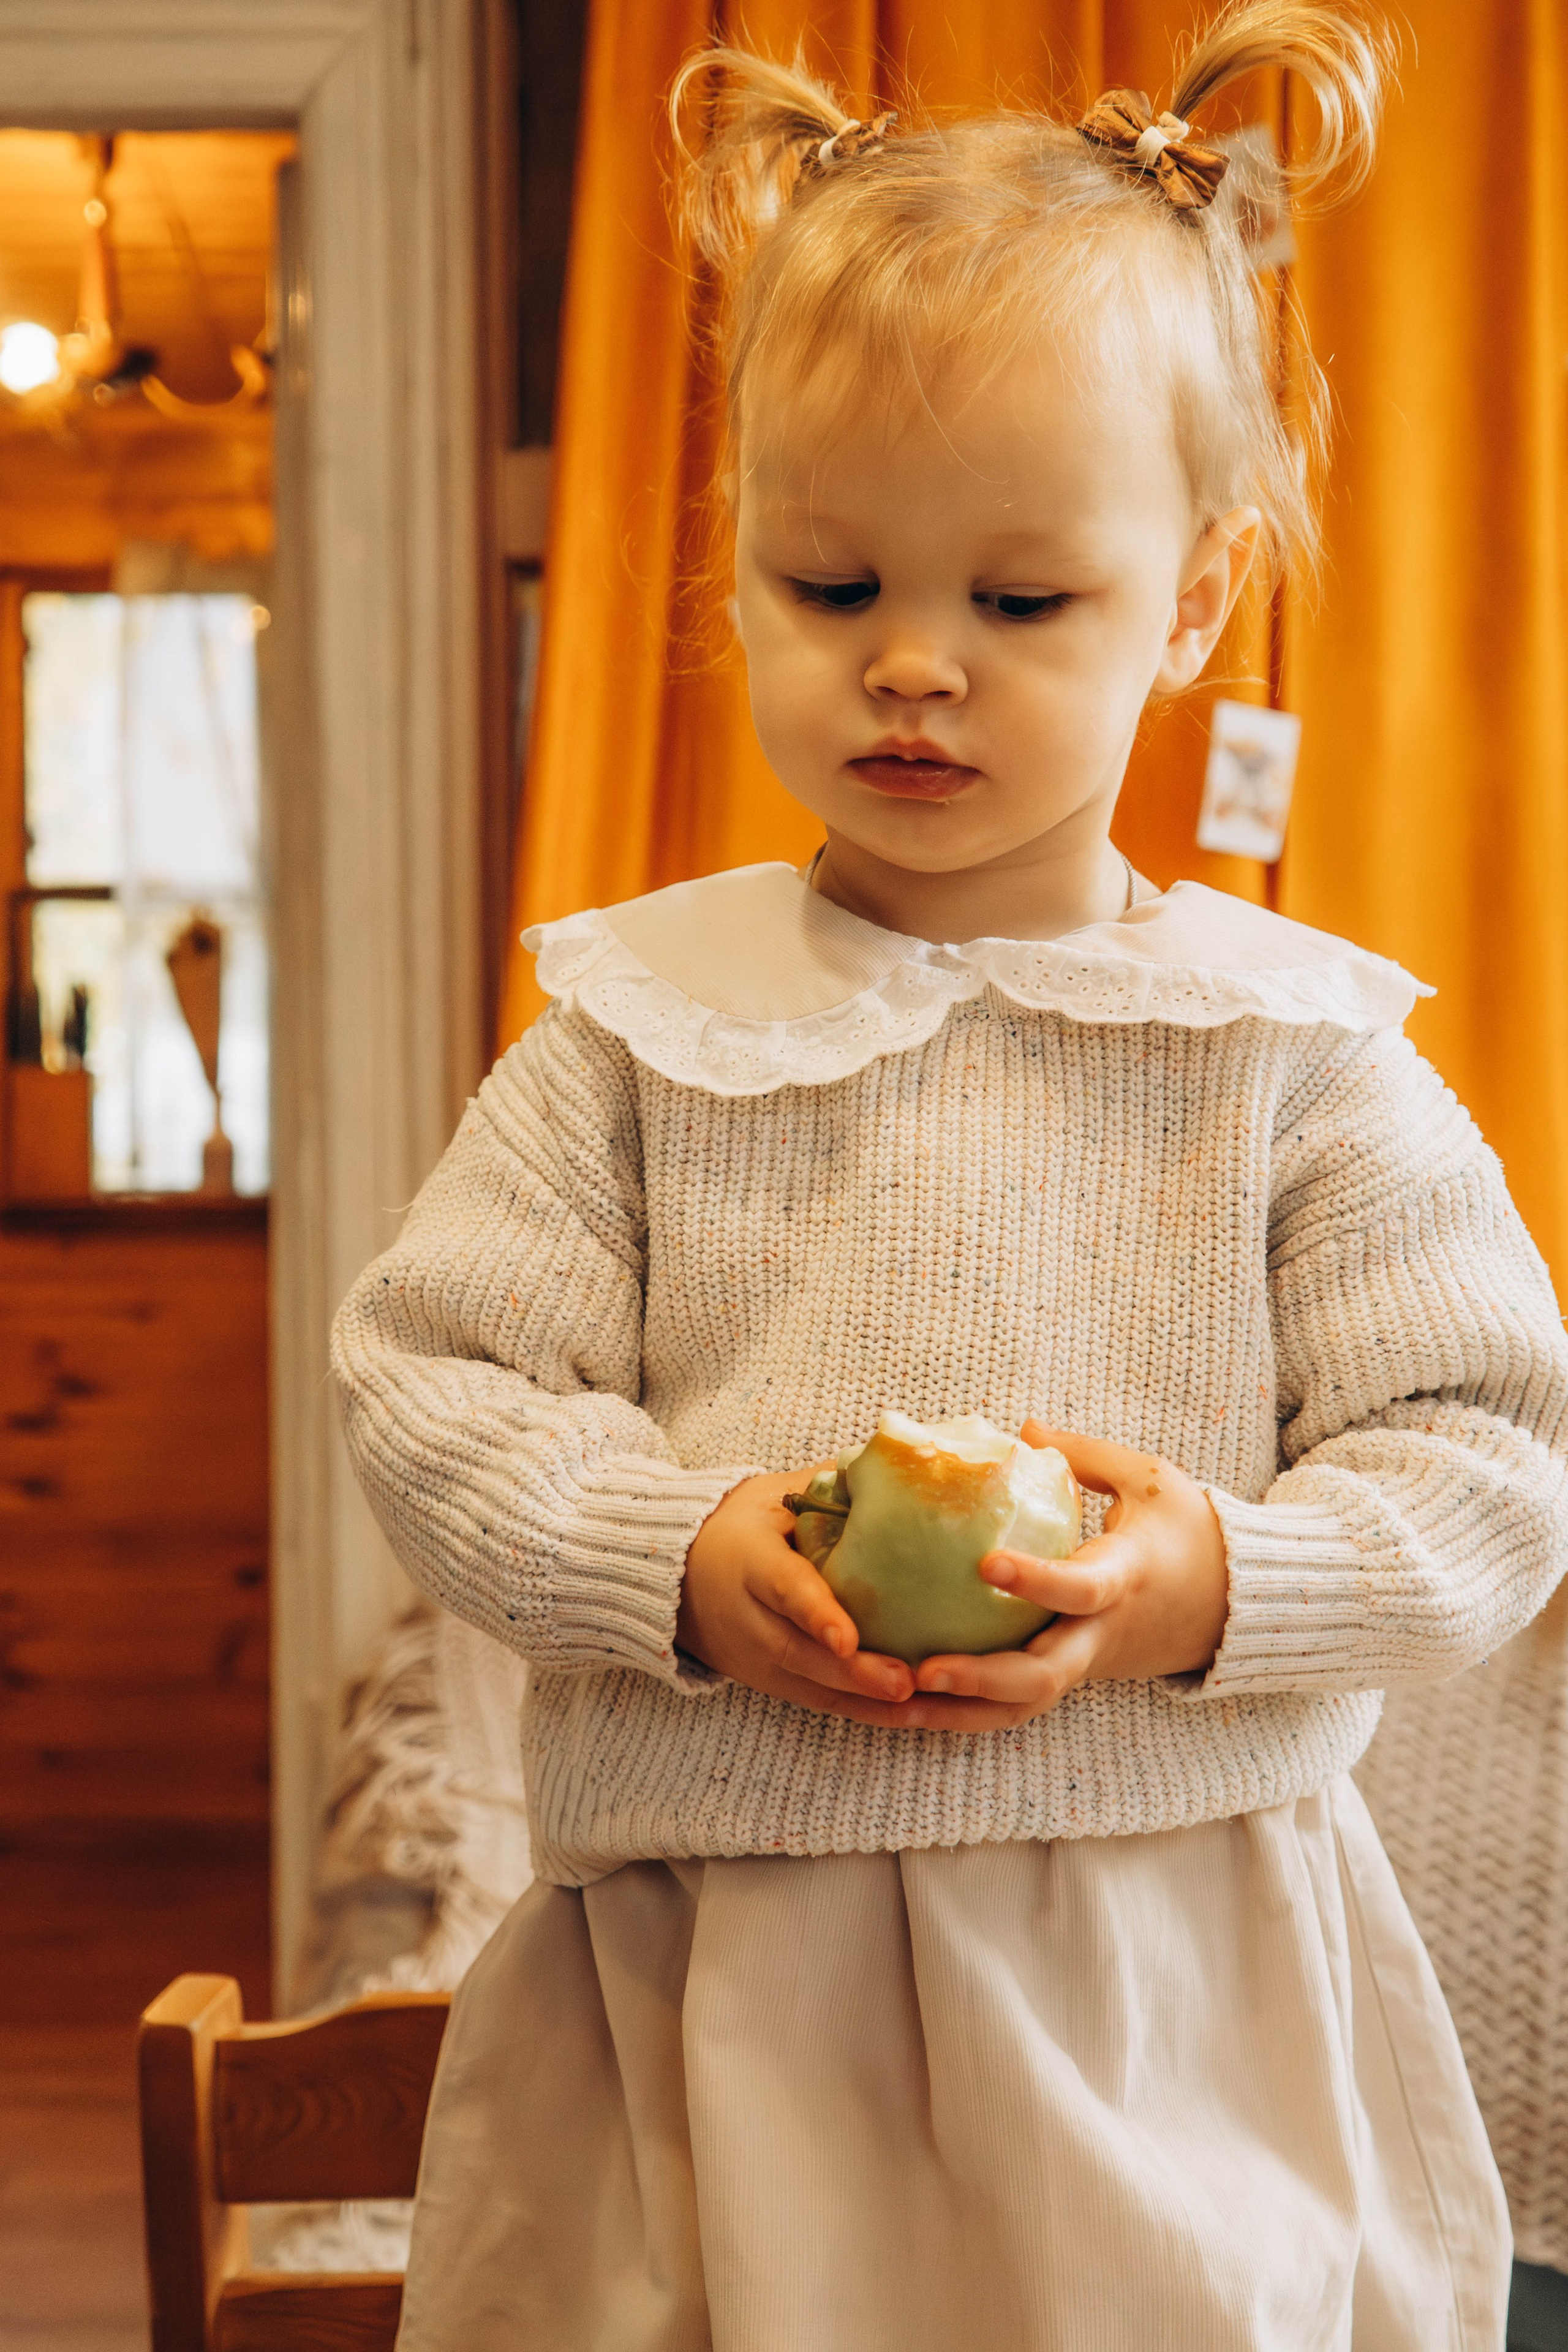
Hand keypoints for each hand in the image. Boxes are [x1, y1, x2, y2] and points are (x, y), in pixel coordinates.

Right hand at [679, 1470, 917, 1722]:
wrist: (675, 1575)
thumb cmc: (740, 1526)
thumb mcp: (772, 1496)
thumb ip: (825, 1485)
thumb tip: (893, 1457)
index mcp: (750, 1562)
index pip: (783, 1590)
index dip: (815, 1614)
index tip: (847, 1637)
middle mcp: (748, 1619)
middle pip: (800, 1652)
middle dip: (852, 1672)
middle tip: (905, 1681)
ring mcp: (756, 1658)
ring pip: (812, 1686)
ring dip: (866, 1701)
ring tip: (921, 1706)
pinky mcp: (771, 1683)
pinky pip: (820, 1703)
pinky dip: (863, 1712)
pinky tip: (910, 1715)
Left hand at [905, 1423, 1229, 1727]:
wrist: (1234, 1602)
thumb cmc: (1189, 1530)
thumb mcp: (1149, 1479)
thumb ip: (1085, 1456)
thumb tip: (1021, 1431)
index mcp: (1125, 1577)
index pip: (1082, 1588)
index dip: (1038, 1581)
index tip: (986, 1565)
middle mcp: (1103, 1632)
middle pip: (1046, 1676)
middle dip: (983, 1678)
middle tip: (923, 1668)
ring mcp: (1088, 1663)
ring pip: (1025, 1705)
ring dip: (962, 1711)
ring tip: (895, 1702)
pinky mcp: (1073, 1675)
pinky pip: (1019, 1705)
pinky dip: (968, 1712)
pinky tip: (910, 1704)